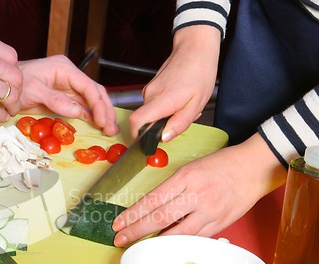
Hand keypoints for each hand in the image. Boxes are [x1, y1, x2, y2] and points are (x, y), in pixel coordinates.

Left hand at [18, 55, 118, 134]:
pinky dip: (91, 116)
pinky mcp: (65, 97)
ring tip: (110, 130)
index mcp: (64, 69)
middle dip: (105, 110)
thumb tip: (77, 111)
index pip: (88, 86)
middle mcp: (70, 76)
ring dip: (102, 115)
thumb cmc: (16, 85)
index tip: (102, 121)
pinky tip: (99, 125)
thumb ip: (55, 100)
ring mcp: (68, 87)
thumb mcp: (33, 91)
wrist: (4, 87)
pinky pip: (82, 106)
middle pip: (95, 92)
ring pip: (92, 100)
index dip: (98, 104)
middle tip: (111, 128)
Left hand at [112, 134, 287, 245]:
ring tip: (137, 246)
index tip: (118, 223)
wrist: (256, 167)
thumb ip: (173, 187)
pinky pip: (196, 238)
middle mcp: (197, 194)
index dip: (133, 214)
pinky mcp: (221, 224)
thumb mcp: (192, 168)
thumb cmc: (222, 164)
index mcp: (186, 177)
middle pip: (160, 217)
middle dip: (136, 230)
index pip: (153, 199)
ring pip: (178, 233)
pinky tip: (164, 247)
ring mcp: (210, 211)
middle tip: (119, 239)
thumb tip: (152, 207)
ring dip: (155, 242)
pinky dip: (178, 243)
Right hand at [128, 26, 220, 140]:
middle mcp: (150, 95)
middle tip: (182, 119)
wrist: (195, 48)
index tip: (144, 142)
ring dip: (166, 116)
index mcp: (161, 100)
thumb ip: (179, 123)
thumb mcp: (196, 104)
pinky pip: (154, 104)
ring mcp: (149, 90)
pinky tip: (180, 99)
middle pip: (145, 121)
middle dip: (161, 127)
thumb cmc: (200, 73)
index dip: (136, 135)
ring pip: (151, 113)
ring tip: (185, 106)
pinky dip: (166, 107)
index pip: (136, 121)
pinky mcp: (151, 86)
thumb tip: (164, 138)